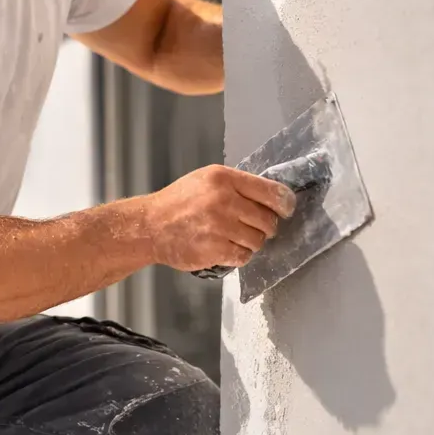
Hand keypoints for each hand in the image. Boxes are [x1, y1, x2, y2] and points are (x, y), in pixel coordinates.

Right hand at [142, 165, 295, 271]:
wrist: (148, 226)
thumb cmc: (177, 202)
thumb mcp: (204, 181)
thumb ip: (236, 186)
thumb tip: (273, 198)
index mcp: (223, 178)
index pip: (272, 192)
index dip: (284, 204)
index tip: (285, 210)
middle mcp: (223, 200)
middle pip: (268, 220)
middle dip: (264, 226)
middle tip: (250, 226)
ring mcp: (219, 226)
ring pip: (258, 240)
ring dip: (250, 242)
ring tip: (232, 237)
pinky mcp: (215, 248)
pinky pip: (244, 256)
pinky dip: (237, 255)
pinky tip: (224, 248)